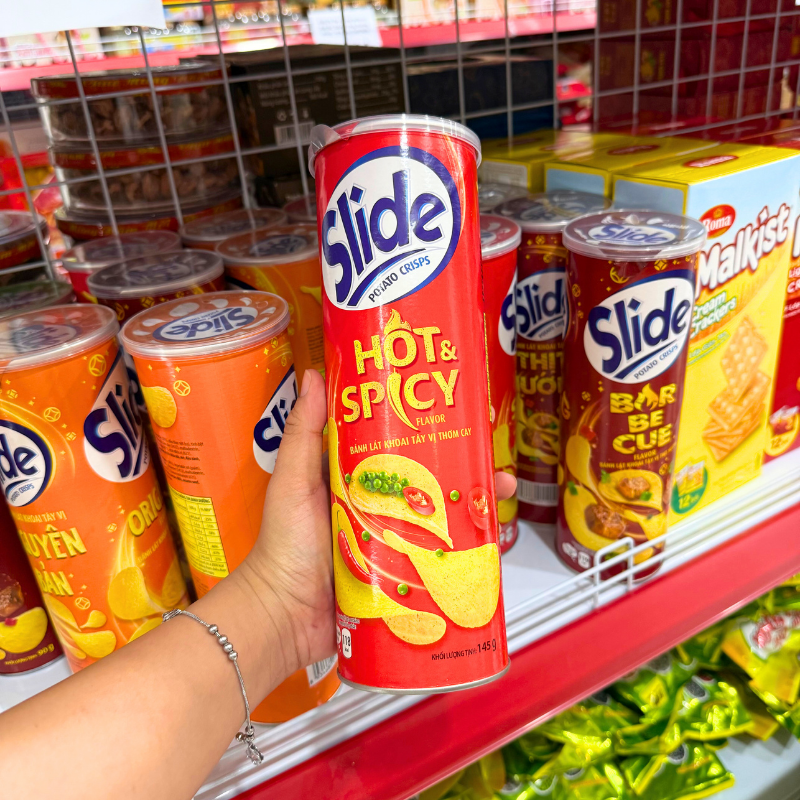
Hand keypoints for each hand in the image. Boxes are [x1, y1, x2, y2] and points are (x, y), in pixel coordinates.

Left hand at [241, 369, 517, 678]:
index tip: (455, 415)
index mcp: (355, 480)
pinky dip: (464, 551)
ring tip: (500, 494)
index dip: (427, 433)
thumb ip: (304, 433)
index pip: (398, 448)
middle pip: (430, 483)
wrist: (285, 615)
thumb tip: (314, 376)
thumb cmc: (282, 545)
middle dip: (465, 471)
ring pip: (441, 520)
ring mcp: (392, 543)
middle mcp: (378, 509)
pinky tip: (490, 542)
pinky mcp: (401, 575)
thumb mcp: (293, 480)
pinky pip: (437, 560)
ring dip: (473, 507)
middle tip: (493, 461)